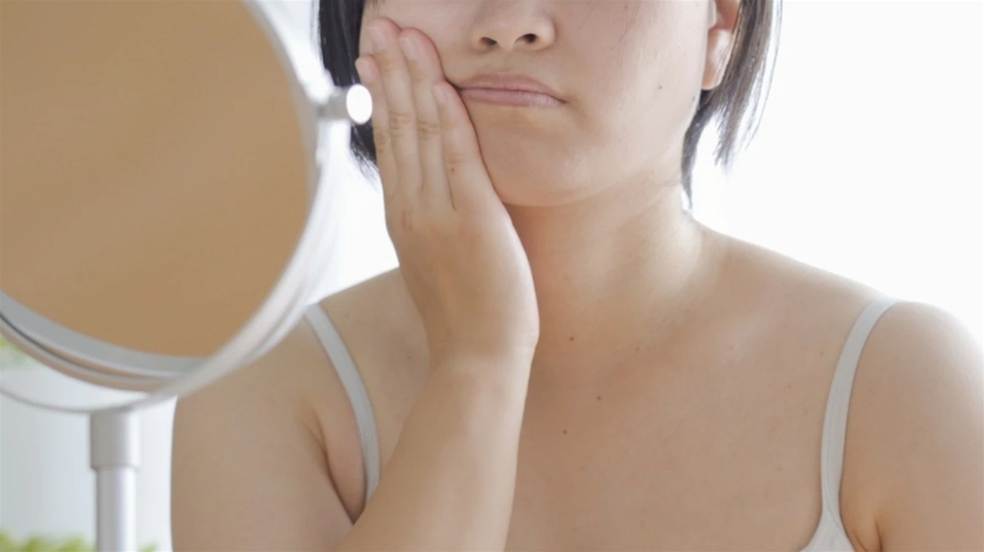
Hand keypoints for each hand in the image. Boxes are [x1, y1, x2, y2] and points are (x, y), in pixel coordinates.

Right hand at [354, 17, 540, 364]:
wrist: (476, 359)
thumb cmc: (463, 315)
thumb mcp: (434, 262)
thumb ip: (430, 223)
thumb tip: (432, 197)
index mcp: (403, 218)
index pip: (389, 144)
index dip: (383, 97)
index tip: (376, 60)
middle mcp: (411, 210)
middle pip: (396, 128)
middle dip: (389, 73)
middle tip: (380, 28)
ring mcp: (437, 213)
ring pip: (419, 133)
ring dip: (412, 79)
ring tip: (403, 36)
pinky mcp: (472, 219)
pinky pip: (455, 156)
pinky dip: (446, 116)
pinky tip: (440, 82)